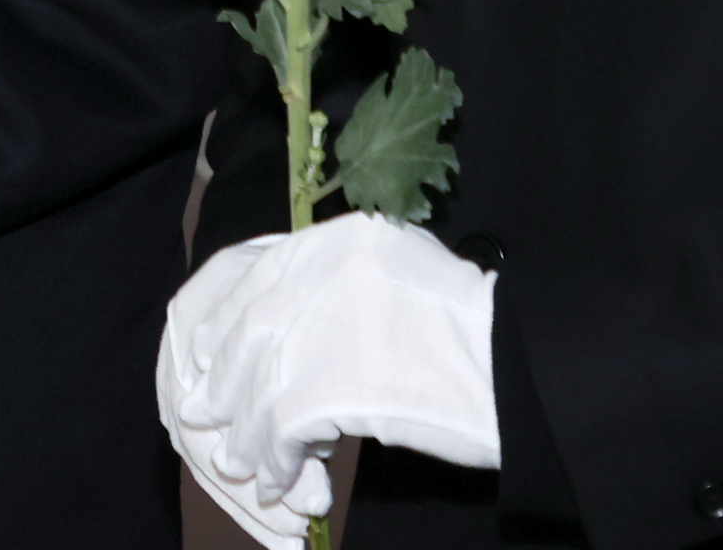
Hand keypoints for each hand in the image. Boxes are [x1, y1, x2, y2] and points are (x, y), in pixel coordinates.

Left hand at [161, 213, 498, 527]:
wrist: (523, 366)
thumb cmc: (473, 328)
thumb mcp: (399, 273)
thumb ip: (338, 283)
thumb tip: (278, 323)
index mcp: (339, 239)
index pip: (251, 274)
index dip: (219, 321)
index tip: (199, 354)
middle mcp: (325, 271)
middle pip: (248, 332)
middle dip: (223, 381)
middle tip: (208, 416)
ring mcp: (328, 326)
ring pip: (259, 385)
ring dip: (248, 433)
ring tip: (247, 465)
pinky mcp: (336, 385)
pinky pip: (282, 428)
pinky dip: (277, 460)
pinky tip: (281, 482)